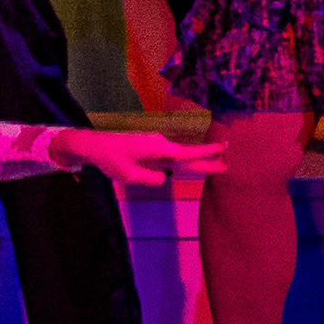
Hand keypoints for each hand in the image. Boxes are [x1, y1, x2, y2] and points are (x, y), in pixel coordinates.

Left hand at [53, 128, 227, 187]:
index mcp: (158, 149)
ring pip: (181, 158)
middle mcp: (160, 145)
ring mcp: (156, 147)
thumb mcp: (130, 175)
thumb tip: (164, 179)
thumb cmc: (111, 159)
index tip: (223, 148)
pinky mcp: (151, 150)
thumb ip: (150, 178)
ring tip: (217, 166)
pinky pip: (171, 158)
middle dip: (207, 160)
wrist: (96, 146)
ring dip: (197, 163)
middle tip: (228, 164)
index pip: (186, 154)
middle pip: (188, 156)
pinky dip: (183, 163)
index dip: (205, 153)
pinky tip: (193, 168)